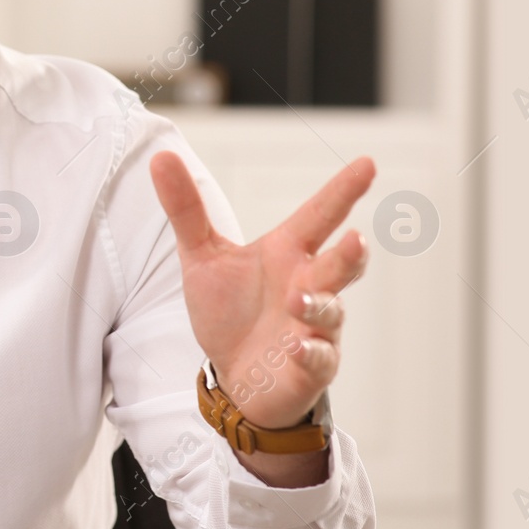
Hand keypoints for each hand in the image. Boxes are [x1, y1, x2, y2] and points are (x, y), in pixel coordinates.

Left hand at [150, 152, 372, 430]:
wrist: (232, 372)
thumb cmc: (228, 309)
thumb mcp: (200, 255)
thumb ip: (185, 208)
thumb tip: (161, 156)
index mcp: (287, 252)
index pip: (320, 215)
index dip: (343, 190)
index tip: (367, 163)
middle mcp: (310, 284)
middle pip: (340, 263)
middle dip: (351, 253)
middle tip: (356, 238)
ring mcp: (315, 326)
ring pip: (331, 310)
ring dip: (319, 304)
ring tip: (296, 298)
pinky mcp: (311, 365)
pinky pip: (319, 357)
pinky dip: (309, 351)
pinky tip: (295, 346)